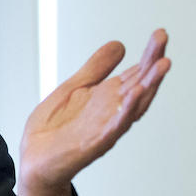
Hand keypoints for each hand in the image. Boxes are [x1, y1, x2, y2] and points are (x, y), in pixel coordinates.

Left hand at [17, 29, 169, 195]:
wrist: (33, 160)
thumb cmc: (53, 130)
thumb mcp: (73, 89)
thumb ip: (95, 69)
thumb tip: (120, 45)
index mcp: (107, 99)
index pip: (134, 74)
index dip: (147, 55)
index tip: (160, 34)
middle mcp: (110, 113)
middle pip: (138, 85)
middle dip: (152, 64)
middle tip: (163, 40)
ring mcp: (104, 128)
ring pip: (132, 106)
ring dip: (148, 86)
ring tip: (161, 65)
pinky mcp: (92, 144)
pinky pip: (113, 127)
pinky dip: (125, 111)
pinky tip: (135, 95)